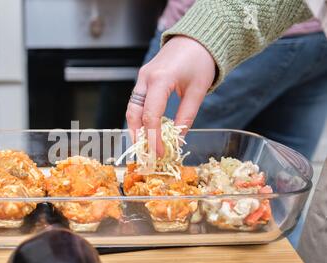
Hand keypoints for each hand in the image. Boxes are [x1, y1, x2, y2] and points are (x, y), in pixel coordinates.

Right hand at [126, 36, 215, 155]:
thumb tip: (178, 140)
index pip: (151, 116)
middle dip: (139, 136)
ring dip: (136, 129)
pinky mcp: (143, 79)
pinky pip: (136, 102)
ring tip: (144, 147)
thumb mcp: (197, 91)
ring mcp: (142, 78)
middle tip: (146, 155)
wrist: (195, 39)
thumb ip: (186, 116)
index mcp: (160, 80)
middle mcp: (146, 78)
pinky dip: (139, 118)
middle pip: (134, 114)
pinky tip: (147, 130)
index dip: (154, 138)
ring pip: (131, 109)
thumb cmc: (200, 62)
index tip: (160, 153)